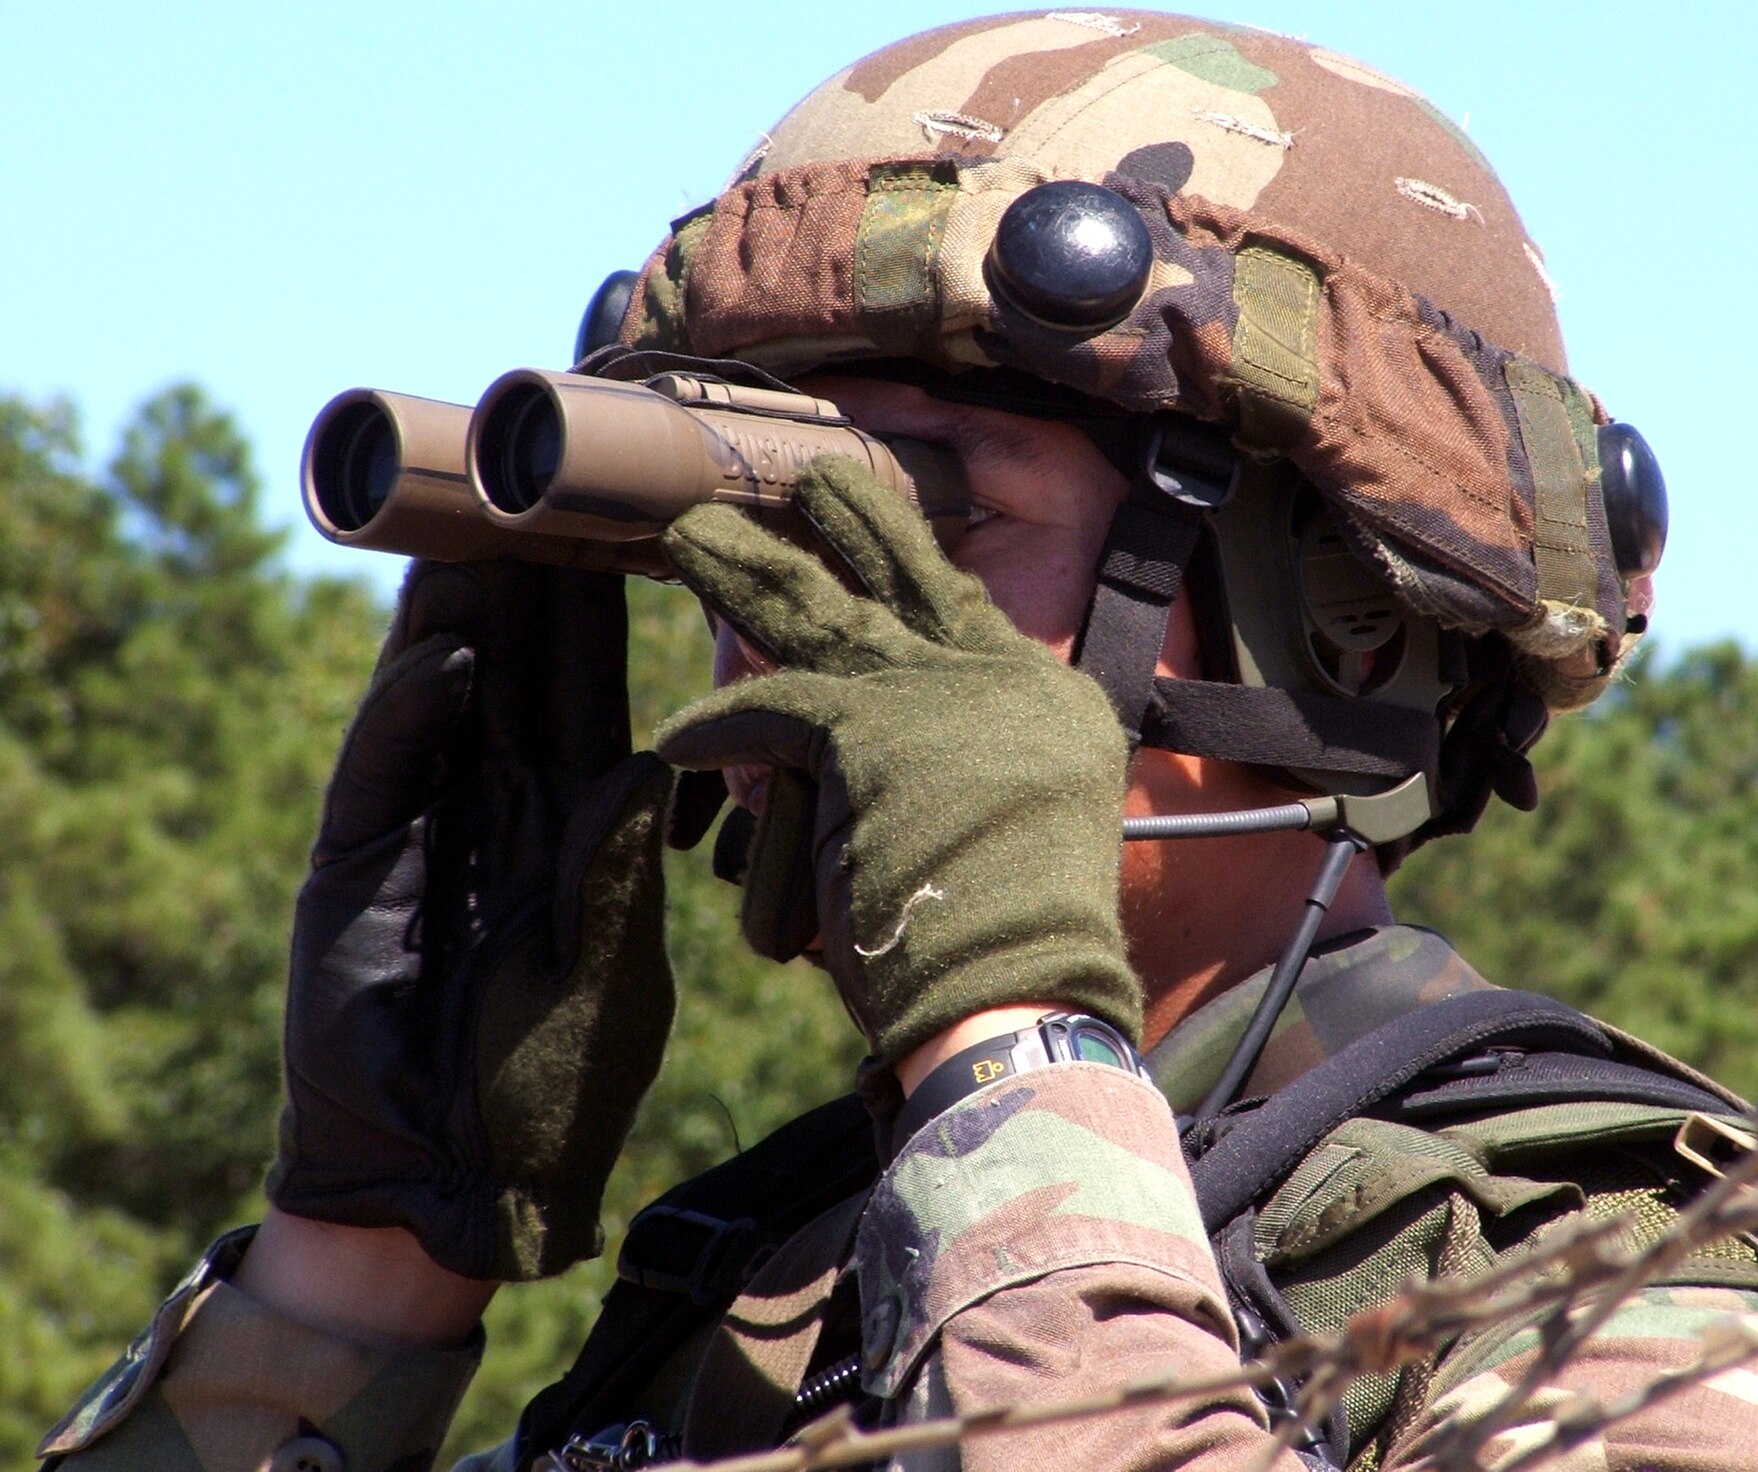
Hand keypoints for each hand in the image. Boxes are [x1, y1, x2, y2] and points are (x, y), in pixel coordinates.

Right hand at [266, 561, 674, 1280]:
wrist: (447, 1180)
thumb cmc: (548, 1090)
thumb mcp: (603, 984)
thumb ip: (613, 881)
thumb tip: (646, 767)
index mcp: (580, 833)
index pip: (592, 700)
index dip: (604, 621)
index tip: (627, 531)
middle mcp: (505, 811)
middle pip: (520, 674)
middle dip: (534, 582)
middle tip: (545, 478)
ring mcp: (428, 828)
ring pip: (450, 698)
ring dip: (467, 612)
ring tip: (484, 518)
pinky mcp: (358, 863)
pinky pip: (389, 768)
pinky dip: (415, 710)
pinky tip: (445, 646)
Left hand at [656, 455, 1142, 1065]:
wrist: (1018, 991)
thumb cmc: (1014, 940)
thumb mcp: (1020, 821)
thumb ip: (971, 764)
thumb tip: (907, 751)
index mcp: (1045, 696)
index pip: (963, 607)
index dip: (909, 563)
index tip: (872, 529)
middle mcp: (998, 676)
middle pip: (902, 575)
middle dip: (848, 516)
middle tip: (806, 476)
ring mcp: (932, 692)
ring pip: (818, 609)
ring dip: (746, 567)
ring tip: (692, 533)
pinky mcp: (862, 727)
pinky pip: (761, 709)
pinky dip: (714, 728)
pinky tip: (677, 739)